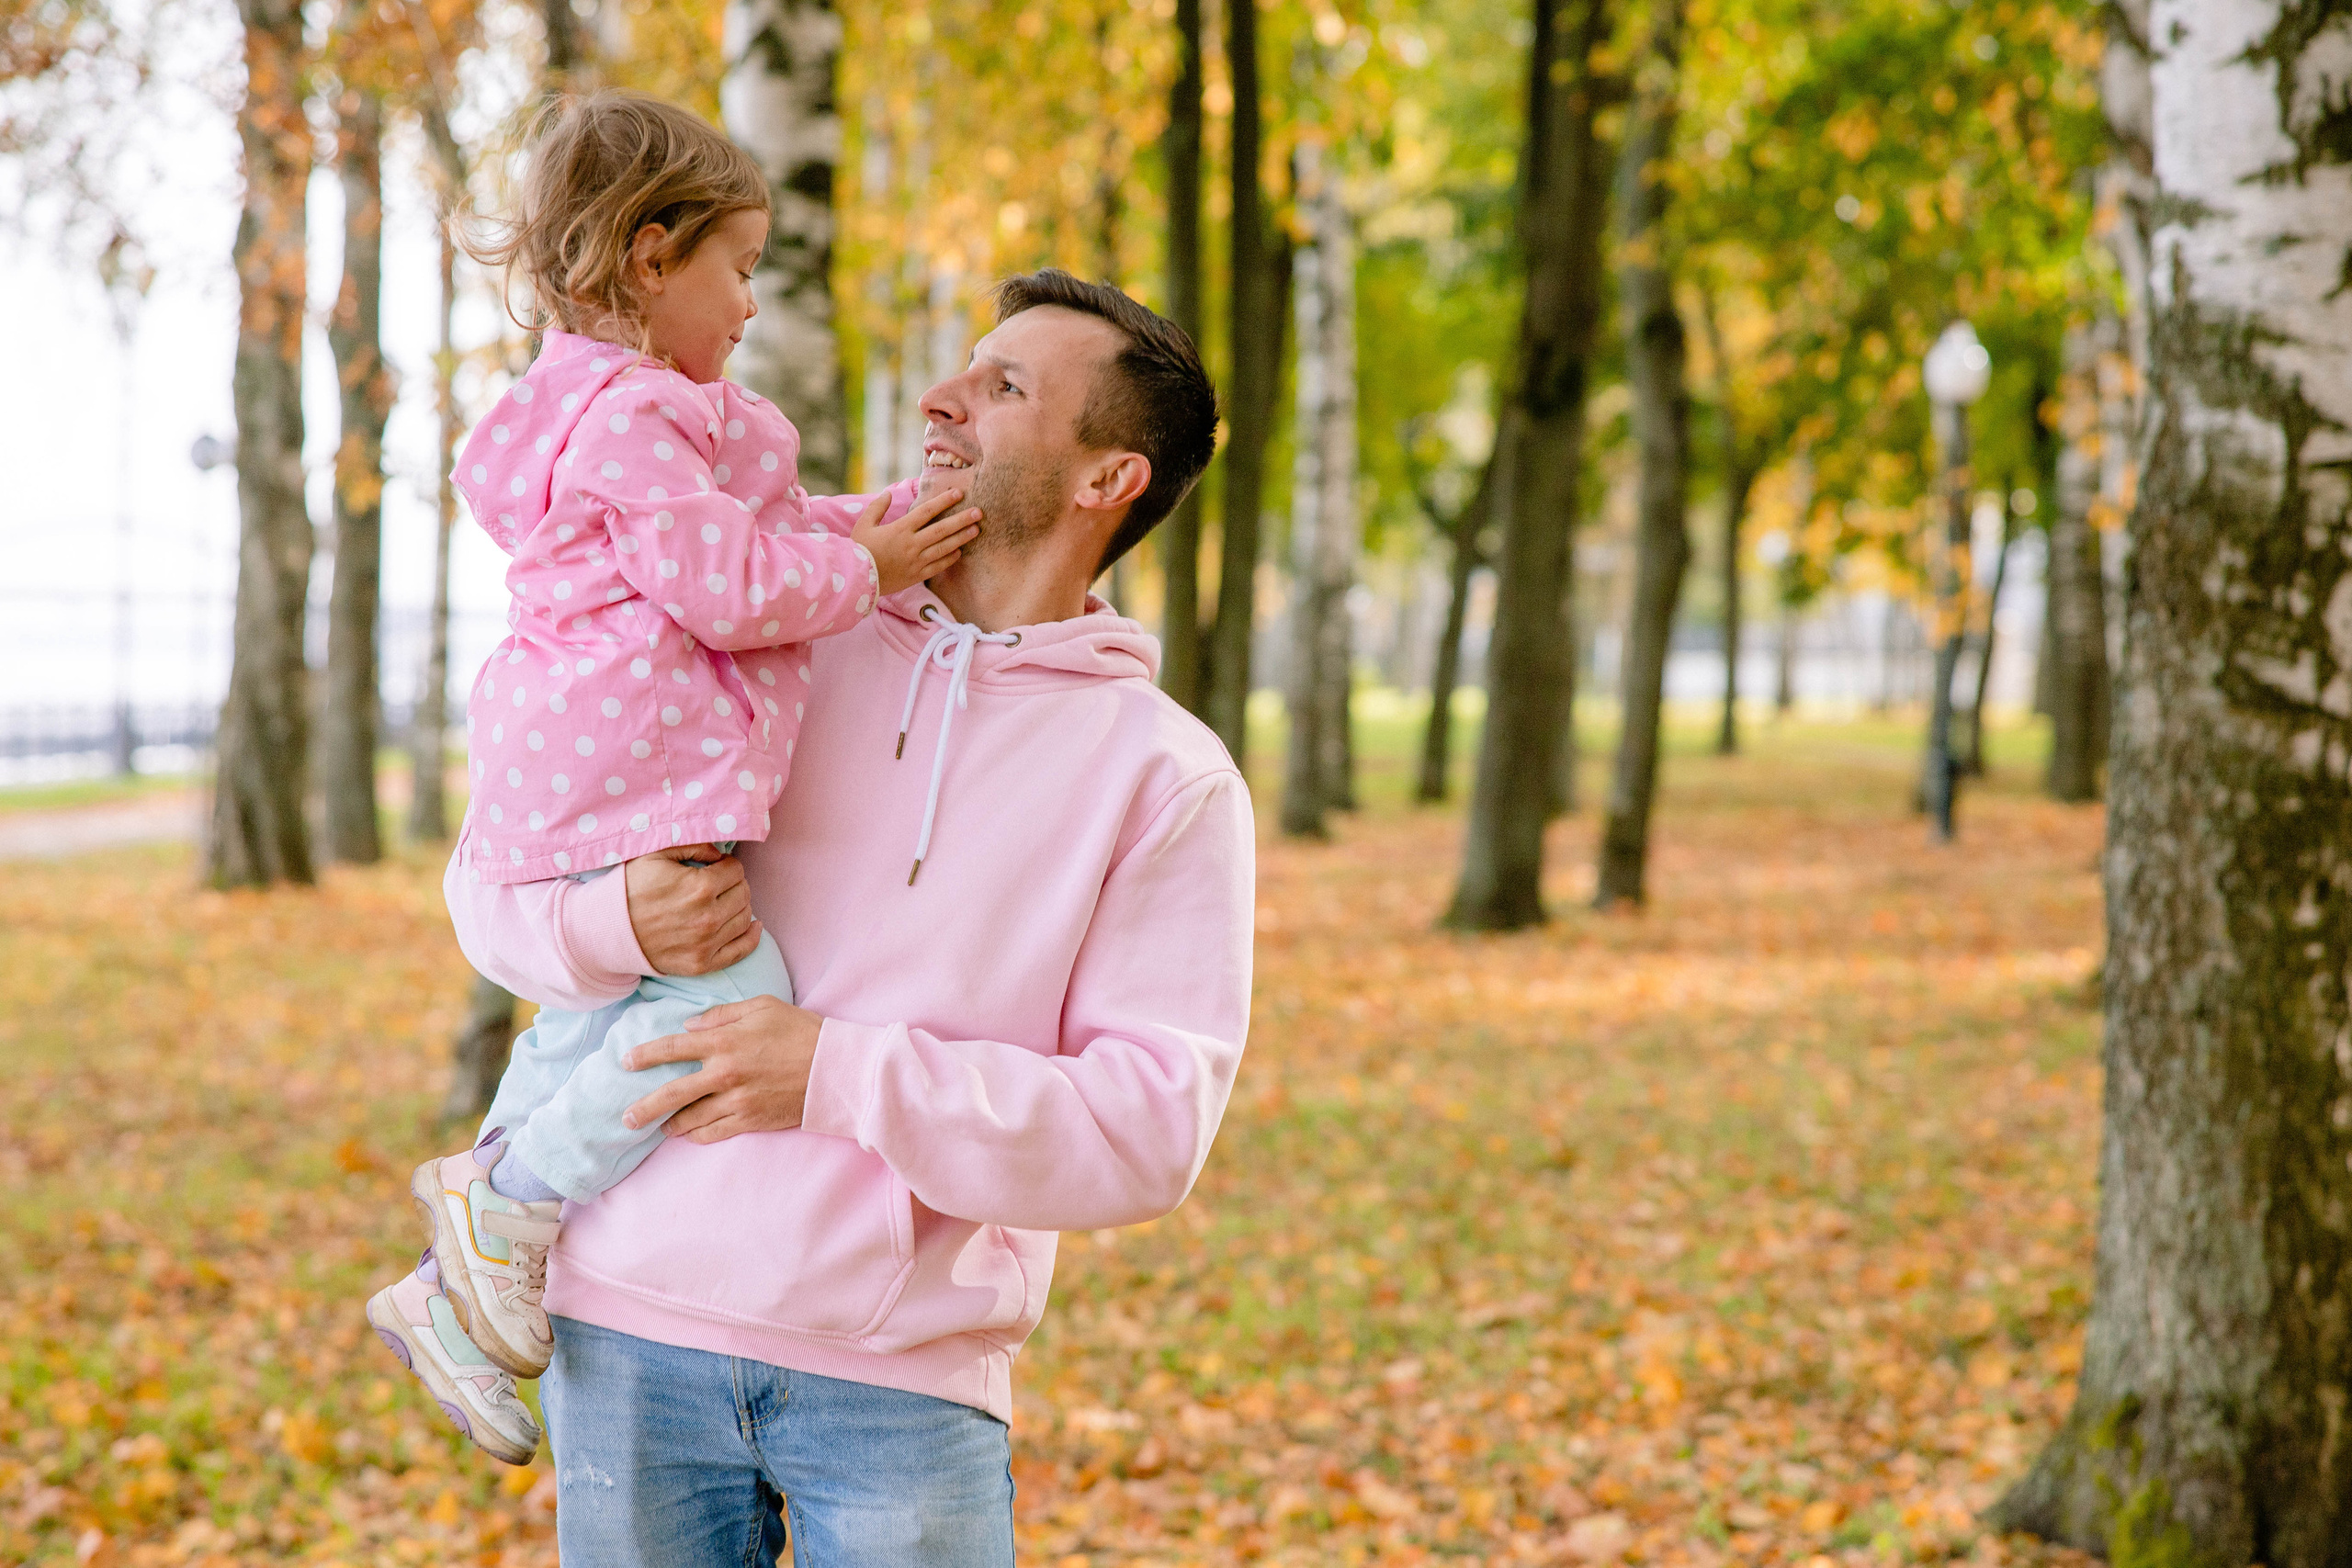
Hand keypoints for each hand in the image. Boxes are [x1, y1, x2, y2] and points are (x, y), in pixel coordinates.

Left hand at [620, 994, 820, 1140]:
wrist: (835, 1067)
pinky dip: (697, 1135)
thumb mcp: (763, 1007)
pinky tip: (688, 1134)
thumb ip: (722, 1015)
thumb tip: (690, 1026)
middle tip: (626, 1117)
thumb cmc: (801, 1031)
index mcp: (724, 1042)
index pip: (672, 1048)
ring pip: (690, 1119)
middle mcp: (724, 1074)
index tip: (627, 1062)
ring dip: (669, 1124)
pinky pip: (714, 1132)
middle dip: (643, 1107)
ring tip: (657, 1128)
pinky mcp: (750, 1120)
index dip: (645, 1056)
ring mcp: (736, 1101)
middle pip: (671, 1094)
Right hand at [623, 845, 759, 976]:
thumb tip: (720, 853)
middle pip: (744, 893)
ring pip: (745, 918)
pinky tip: (753, 925)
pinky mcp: (702, 964)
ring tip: (723, 901)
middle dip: (734, 884)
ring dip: (739, 905)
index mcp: (700, 888)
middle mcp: (708, 918)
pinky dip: (751, 936)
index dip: (726, 865)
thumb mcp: (656, 855)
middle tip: (718, 883)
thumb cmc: (630, 889)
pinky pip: (741, 950)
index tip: (715, 867)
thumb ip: (693, 845)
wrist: (606, 930)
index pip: (736, 870)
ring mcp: (706, 944)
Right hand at [852, 488, 981, 595]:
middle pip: (941, 529)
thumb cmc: (859, 550)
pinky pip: (938, 566)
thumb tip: (887, 493)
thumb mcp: (863, 524)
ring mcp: (916, 561)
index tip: (958, 493)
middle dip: (961, 519)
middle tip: (979, 512)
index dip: (943, 501)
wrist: (857, 579)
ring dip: (961, 538)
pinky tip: (959, 552)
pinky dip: (949, 559)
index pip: (926, 511)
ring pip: (944, 547)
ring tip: (976, 530)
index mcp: (900, 529)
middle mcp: (911, 544)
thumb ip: (877, 507)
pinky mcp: (916, 575)